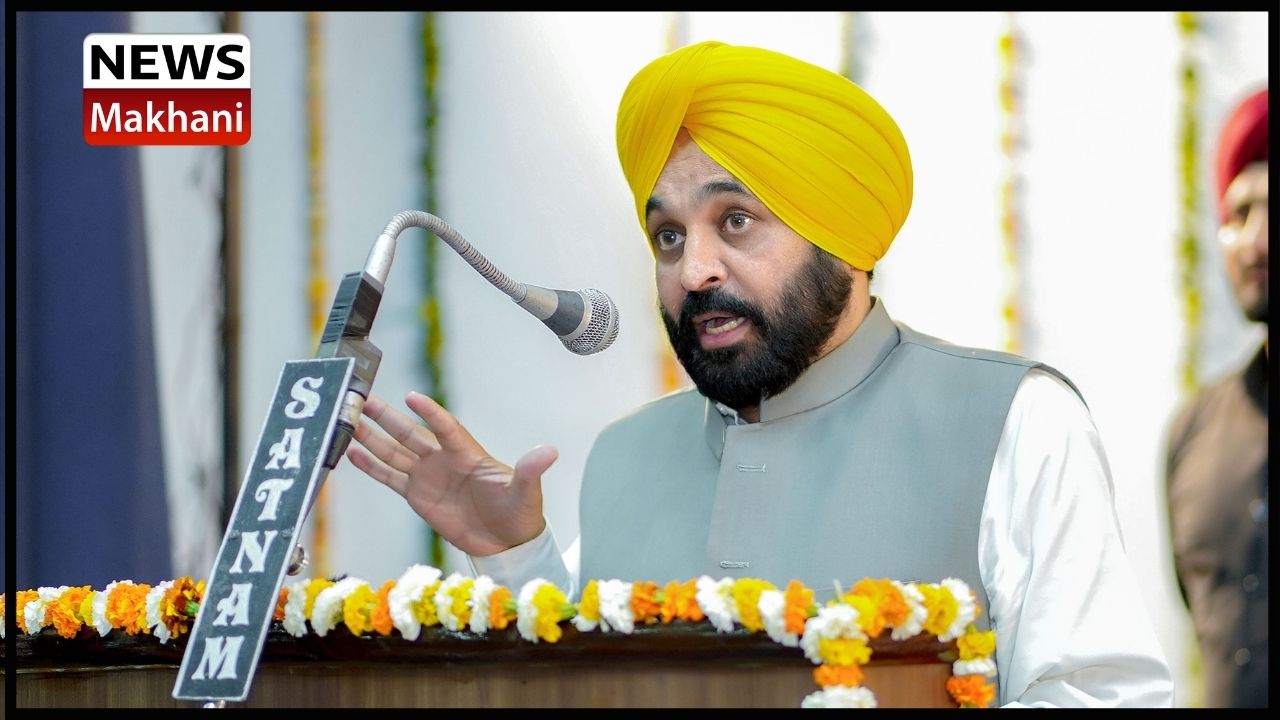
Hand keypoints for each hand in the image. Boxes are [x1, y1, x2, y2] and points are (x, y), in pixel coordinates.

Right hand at [346, 391, 557, 556]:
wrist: (507, 543)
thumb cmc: (519, 512)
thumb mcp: (525, 490)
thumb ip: (530, 470)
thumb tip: (549, 451)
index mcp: (468, 453)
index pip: (445, 427)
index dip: (430, 413)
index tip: (411, 396)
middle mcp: (444, 460)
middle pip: (411, 433)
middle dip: (387, 418)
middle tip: (363, 398)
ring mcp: (429, 477)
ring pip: (395, 452)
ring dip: (373, 438)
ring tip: (349, 421)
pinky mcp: (418, 497)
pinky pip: (391, 478)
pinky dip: (372, 467)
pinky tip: (353, 453)